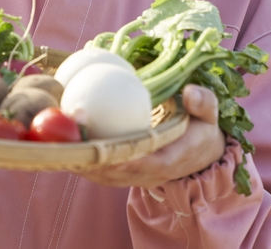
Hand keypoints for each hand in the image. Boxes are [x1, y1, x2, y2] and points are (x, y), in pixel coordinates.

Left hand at [75, 84, 225, 189]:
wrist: (200, 155)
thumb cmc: (202, 128)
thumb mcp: (210, 114)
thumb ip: (203, 103)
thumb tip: (190, 92)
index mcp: (173, 159)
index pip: (151, 163)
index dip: (130, 161)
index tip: (110, 154)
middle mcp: (151, 173)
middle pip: (119, 172)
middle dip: (95, 161)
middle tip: (72, 145)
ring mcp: (135, 176)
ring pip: (105, 175)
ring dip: (83, 164)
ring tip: (60, 148)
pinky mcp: (124, 175)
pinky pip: (101, 171)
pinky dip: (82, 162)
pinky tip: (63, 146)